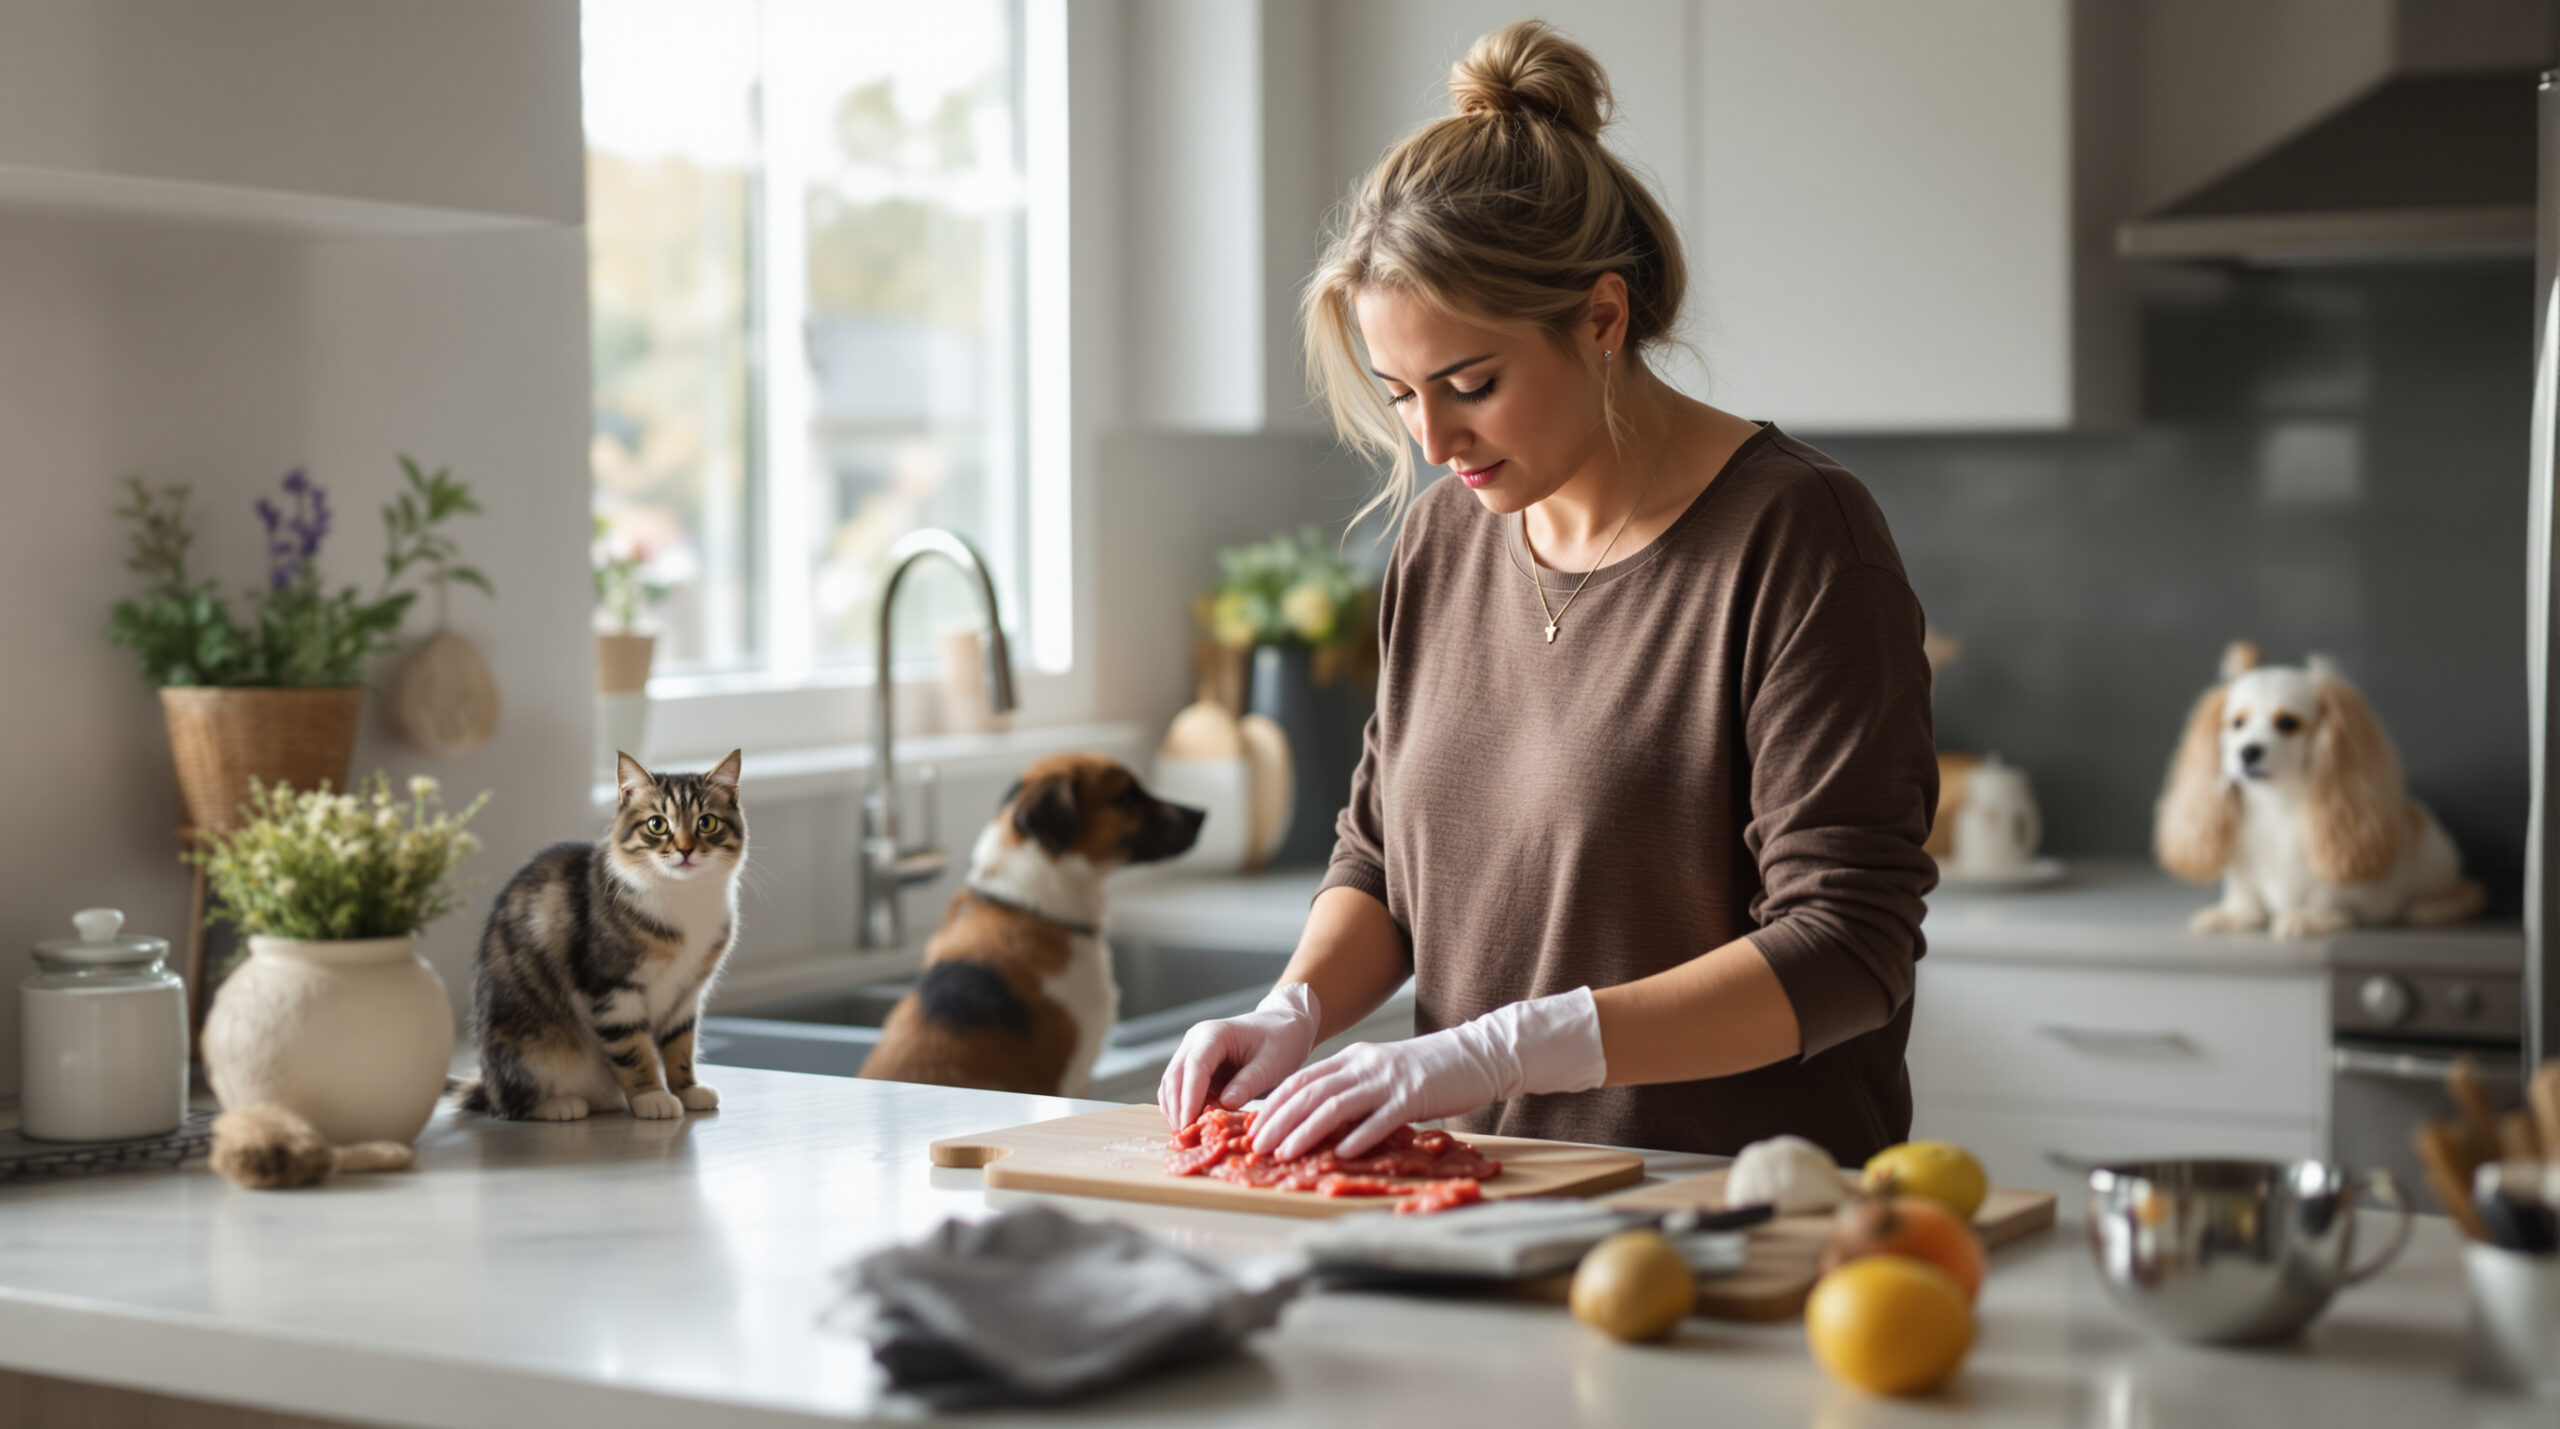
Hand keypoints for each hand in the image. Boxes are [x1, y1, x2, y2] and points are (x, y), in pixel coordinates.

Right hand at [1158, 982, 1322, 1128]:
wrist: (1282, 1027)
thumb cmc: (1281, 1042)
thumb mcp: (1271, 1064)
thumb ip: (1248, 1083)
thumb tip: (1225, 1104)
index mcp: (1214, 1034)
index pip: (1195, 1066)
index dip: (1189, 1097)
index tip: (1188, 1124)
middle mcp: (1195, 1041)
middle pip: (1175, 1076)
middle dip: (1177, 1108)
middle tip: (1185, 1138)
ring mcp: (1191, 1053)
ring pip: (1171, 1085)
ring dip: (1175, 1110)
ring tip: (1187, 1137)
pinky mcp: (1194, 1068)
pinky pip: (1179, 1090)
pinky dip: (1181, 1108)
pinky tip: (1191, 1127)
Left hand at [1251, 988, 1606, 1159]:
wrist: (1477, 1055)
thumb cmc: (1428, 1071)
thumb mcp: (1381, 1073)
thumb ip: (1352, 1090)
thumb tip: (1317, 1120)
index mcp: (1353, 1058)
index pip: (1302, 1079)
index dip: (1273, 1104)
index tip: (1252, 1128)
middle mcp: (1365, 1065)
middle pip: (1311, 1092)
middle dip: (1279, 1120)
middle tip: (1257, 1146)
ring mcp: (1389, 1079)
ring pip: (1337, 1105)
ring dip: (1306, 1130)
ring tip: (1286, 1154)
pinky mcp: (1414, 1095)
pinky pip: (1380, 1117)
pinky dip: (1358, 1136)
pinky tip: (1341, 1153)